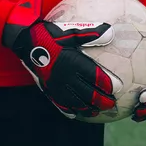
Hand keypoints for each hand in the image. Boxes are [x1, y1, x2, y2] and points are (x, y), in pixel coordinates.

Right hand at [2, 0, 119, 117]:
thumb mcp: (73, 32)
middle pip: (89, 93)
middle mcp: (68, 77)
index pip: (96, 78)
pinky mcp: (49, 88)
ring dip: (88, 108)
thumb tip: (111, 32)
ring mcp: (58, 85)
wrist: (28, 43)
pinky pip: (60, 102)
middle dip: (102, 100)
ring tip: (97, 111)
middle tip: (111, 104)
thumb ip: (92, 34)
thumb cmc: (53, 36)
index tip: (117, 89)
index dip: (107, 85)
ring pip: (76, 101)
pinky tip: (76, 113)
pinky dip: (69, 109)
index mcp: (76, 63)